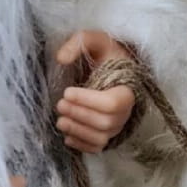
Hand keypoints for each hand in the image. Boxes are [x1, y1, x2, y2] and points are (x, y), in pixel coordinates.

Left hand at [53, 30, 138, 152]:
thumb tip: (61, 59)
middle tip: (59, 104)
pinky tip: (67, 135)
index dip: (88, 101)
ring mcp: (117, 125)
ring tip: (60, 121)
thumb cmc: (105, 55)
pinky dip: (81, 144)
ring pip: (101, 137)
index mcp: (127, 88)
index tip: (67, 91)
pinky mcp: (108, 134)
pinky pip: (97, 147)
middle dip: (79, 115)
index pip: (112, 103)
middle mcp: (126, 111)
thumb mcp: (95, 40)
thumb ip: (79, 42)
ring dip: (78, 131)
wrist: (113, 70)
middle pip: (105, 122)